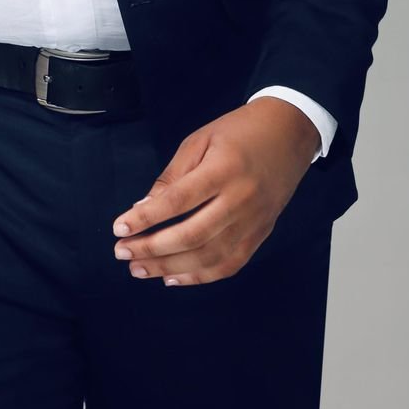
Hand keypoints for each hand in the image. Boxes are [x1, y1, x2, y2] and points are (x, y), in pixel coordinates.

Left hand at [110, 96, 320, 285]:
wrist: (289, 133)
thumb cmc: (239, 131)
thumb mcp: (200, 140)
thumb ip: (173, 175)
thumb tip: (143, 207)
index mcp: (223, 170)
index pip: (179, 200)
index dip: (147, 217)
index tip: (119, 227)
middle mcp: (241, 200)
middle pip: (192, 234)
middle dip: (153, 248)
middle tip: (123, 252)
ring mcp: (254, 221)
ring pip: (209, 256)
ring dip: (171, 267)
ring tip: (140, 269)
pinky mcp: (261, 234)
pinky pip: (229, 264)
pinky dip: (200, 276)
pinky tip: (174, 277)